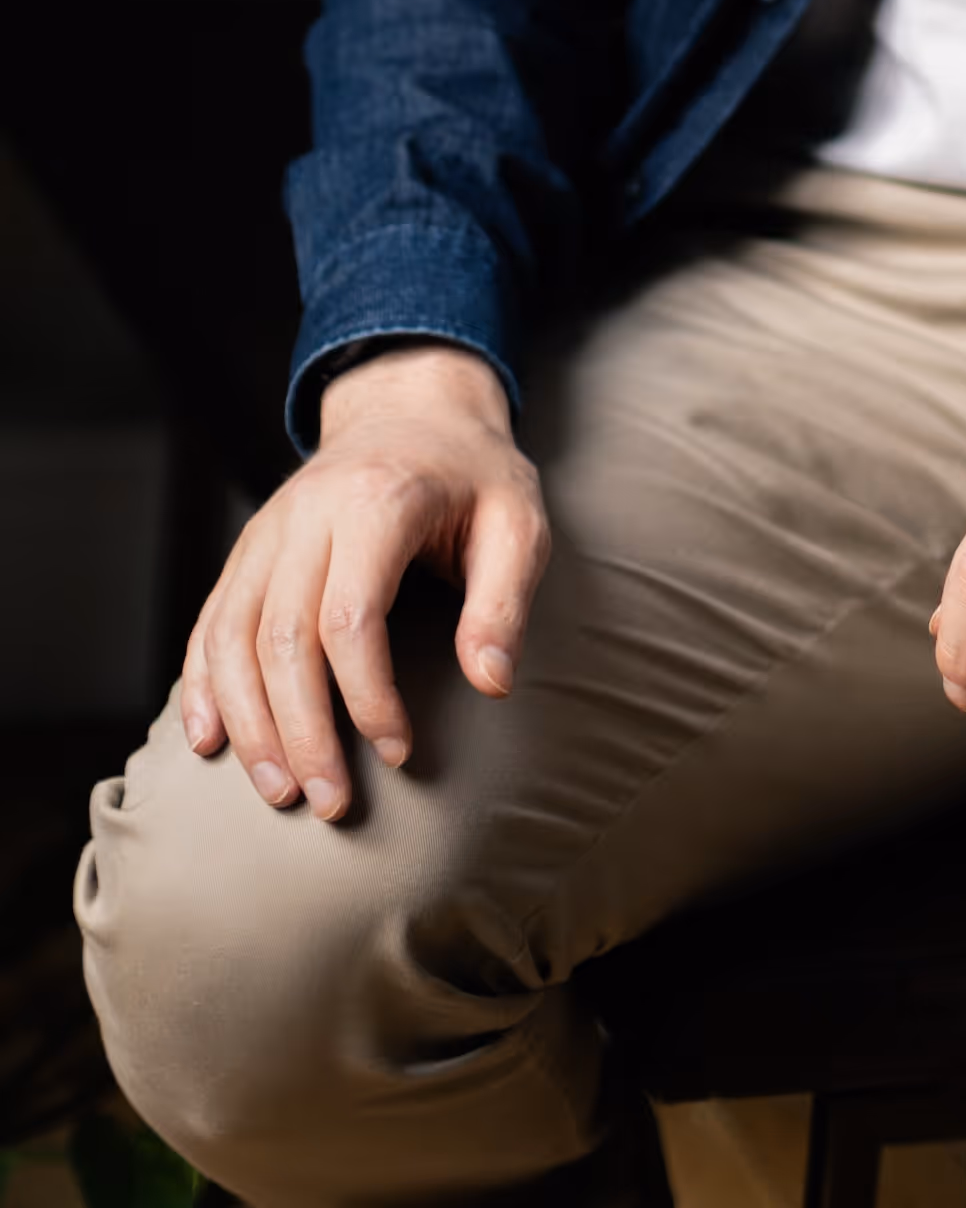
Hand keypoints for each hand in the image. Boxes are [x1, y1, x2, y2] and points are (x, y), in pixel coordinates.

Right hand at [180, 342, 549, 820]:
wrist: (414, 408)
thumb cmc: (474, 475)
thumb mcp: (517, 520)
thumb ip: (505, 600)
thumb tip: (493, 683)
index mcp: (377, 501)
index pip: (350, 617)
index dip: (368, 696)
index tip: (399, 750)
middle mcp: (308, 514)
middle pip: (282, 638)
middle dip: (301, 731)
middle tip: (329, 802)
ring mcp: (269, 530)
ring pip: (234, 636)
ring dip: (249, 723)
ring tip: (278, 791)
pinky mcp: (249, 548)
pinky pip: (212, 621)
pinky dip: (203, 684)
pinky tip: (210, 740)